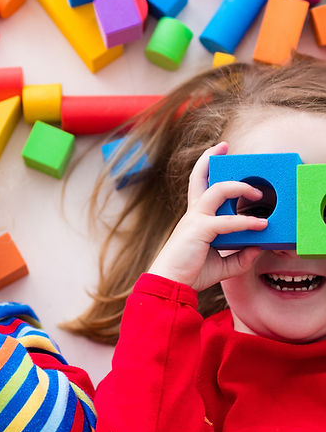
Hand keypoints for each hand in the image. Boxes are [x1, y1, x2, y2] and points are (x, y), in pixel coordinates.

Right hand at [148, 142, 267, 291]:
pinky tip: (260, 225)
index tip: (219, 153)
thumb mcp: (222, 265)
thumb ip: (240, 256)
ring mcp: (195, 219)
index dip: (207, 167)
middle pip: (199, 176)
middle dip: (211, 158)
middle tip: (225, 146)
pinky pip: (227, 221)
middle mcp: (194, 213)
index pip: (200, 186)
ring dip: (240, 187)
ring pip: (218, 190)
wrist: (170, 285)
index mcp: (195, 218)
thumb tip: (258, 248)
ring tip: (258, 194)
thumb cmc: (190, 274)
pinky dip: (245, 222)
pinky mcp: (200, 230)